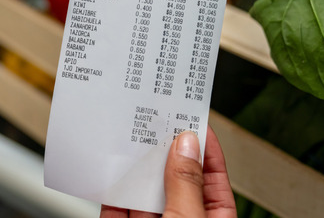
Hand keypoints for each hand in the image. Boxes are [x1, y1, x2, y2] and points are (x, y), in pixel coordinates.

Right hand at [100, 128, 235, 217]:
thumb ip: (185, 184)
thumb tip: (184, 146)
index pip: (212, 176)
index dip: (205, 146)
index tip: (192, 118)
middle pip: (174, 179)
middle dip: (164, 152)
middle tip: (156, 123)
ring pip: (143, 191)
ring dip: (136, 168)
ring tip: (130, 141)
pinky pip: (115, 205)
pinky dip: (111, 188)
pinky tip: (110, 169)